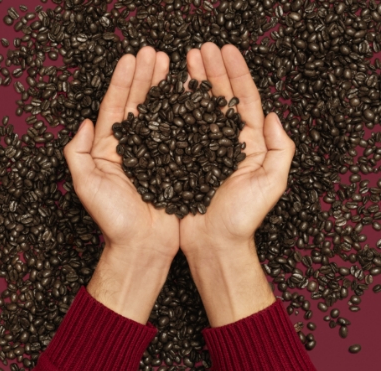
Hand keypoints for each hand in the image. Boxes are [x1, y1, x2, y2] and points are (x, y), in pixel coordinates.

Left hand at [64, 47, 178, 323]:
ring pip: (159, 116)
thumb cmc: (114, 220)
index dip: (122, 82)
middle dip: (145, 78)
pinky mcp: (173, 165)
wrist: (143, 245)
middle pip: (138, 105)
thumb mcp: (87, 185)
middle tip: (155, 54)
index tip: (132, 59)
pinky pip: (178, 135)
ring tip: (170, 66)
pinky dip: (183, 114)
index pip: (115, 108)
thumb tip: (84, 122)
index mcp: (109, 150)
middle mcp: (132, 149)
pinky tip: (188, 97)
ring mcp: (154, 156)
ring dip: (163, 90)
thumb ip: (79, 152)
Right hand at [180, 43, 294, 326]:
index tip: (226, 51)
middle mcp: (226, 143)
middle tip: (200, 49)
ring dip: (192, 84)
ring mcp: (204, 150)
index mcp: (249, 145)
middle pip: (219, 99)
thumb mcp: (271, 184)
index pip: (244, 101)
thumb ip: (279, 149)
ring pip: (198, 110)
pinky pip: (179, 130)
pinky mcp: (185, 160)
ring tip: (184, 62)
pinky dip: (175, 110)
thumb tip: (274, 115)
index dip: (236, 74)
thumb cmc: (241, 218)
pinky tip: (168, 93)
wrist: (213, 243)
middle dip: (212, 72)